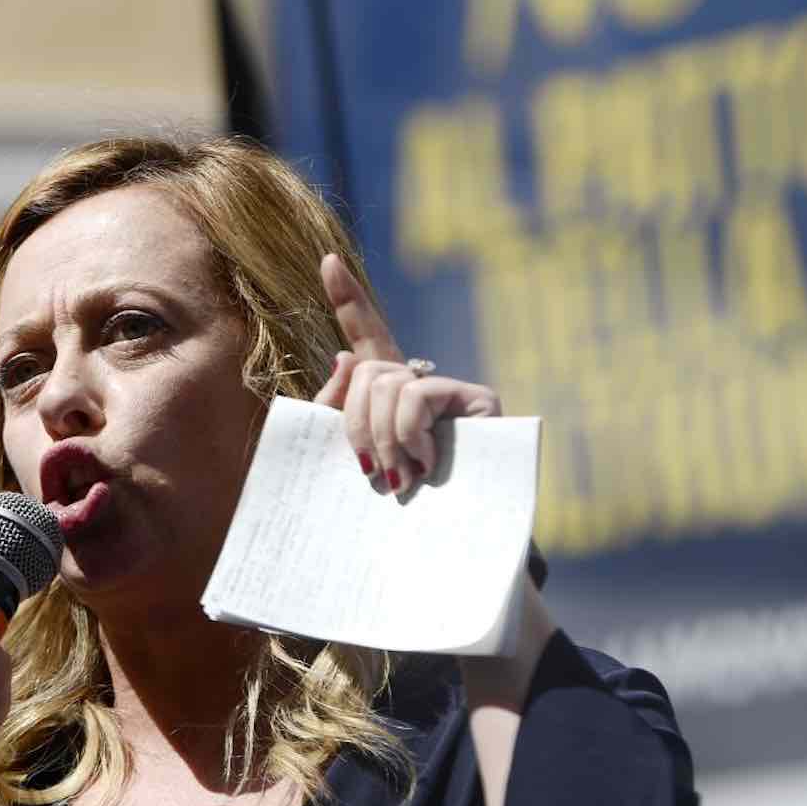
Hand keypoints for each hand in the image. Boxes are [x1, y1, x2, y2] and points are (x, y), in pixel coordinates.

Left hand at [313, 254, 501, 494]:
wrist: (456, 546)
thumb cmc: (403, 509)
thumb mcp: (358, 458)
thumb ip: (341, 410)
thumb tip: (344, 357)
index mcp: (390, 396)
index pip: (367, 337)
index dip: (348, 298)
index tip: (327, 260)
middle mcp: (422, 384)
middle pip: (366, 371)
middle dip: (356, 424)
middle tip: (372, 472)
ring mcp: (452, 390)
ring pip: (386, 383)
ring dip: (384, 438)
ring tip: (402, 478)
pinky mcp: (479, 399)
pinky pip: (416, 396)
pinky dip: (409, 433)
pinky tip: (426, 463)